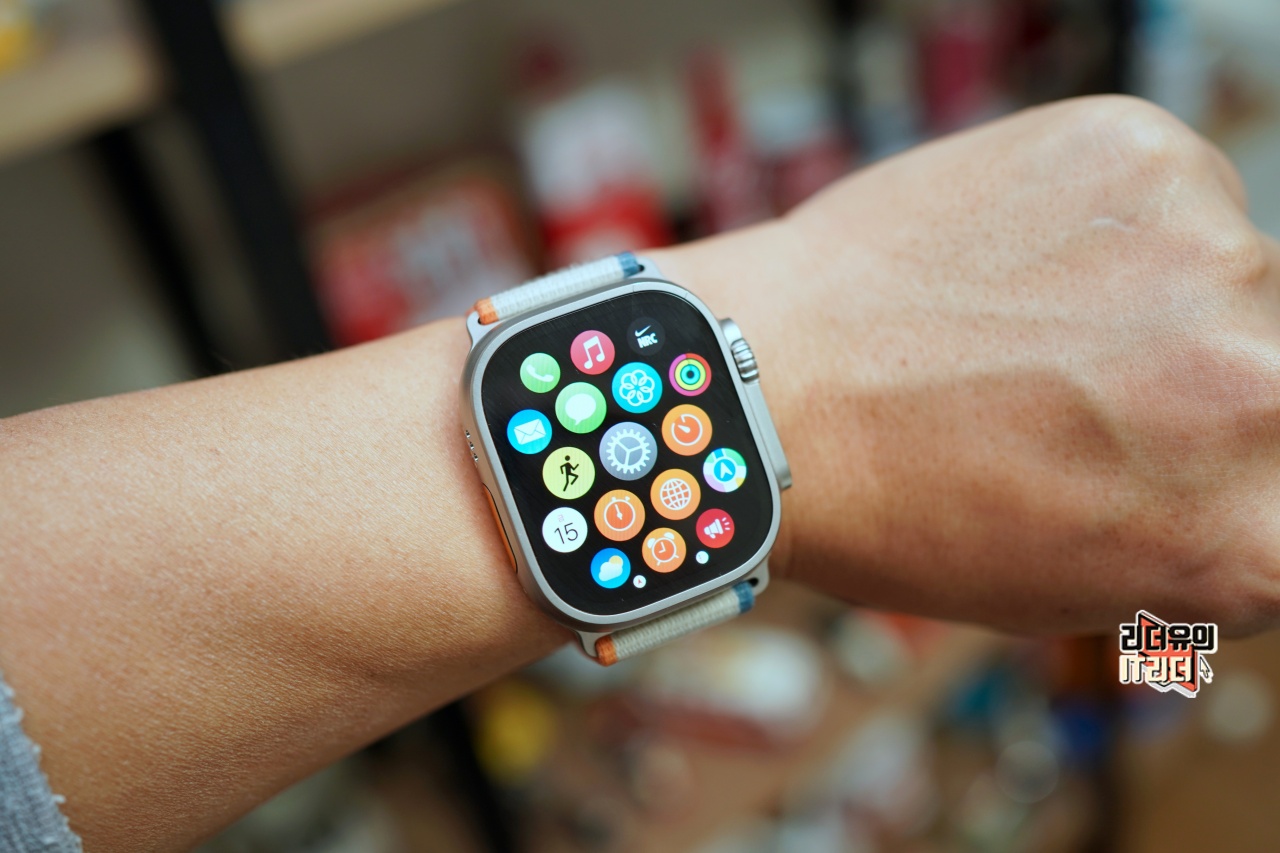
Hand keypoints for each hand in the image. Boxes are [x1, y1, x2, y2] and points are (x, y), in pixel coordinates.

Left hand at [660, 96, 1279, 635]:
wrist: (760, 388)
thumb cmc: (894, 508)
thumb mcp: (1073, 582)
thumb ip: (1196, 529)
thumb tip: (1253, 472)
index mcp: (1251, 539)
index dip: (1230, 479)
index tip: (1169, 461)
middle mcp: (1260, 390)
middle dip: (1202, 384)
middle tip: (1086, 388)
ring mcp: (1206, 255)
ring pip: (1230, 270)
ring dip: (1156, 297)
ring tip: (1025, 326)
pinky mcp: (1141, 152)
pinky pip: (1168, 188)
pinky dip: (1107, 222)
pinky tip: (1005, 263)